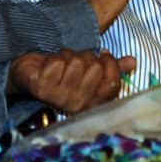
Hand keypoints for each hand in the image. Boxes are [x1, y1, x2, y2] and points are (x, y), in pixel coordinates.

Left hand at [8, 49, 135, 113]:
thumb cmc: (61, 73)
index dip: (109, 64)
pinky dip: (53, 57)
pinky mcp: (41, 88)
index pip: (112, 83)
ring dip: (68, 55)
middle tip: (74, 62)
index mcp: (91, 103)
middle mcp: (77, 105)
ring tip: (60, 64)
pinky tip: (47, 66)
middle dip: (86, 57)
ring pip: (76, 63)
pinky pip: (57, 62)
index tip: (102, 55)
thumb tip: (132, 62)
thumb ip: (112, 67)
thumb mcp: (88, 70)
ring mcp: (58, 98)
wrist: (28, 75)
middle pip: (95, 68)